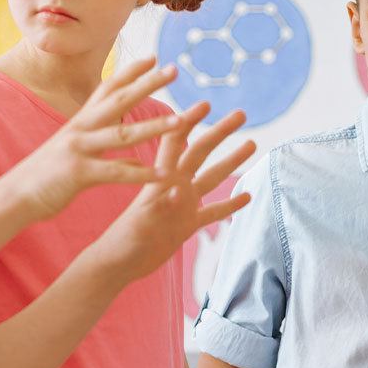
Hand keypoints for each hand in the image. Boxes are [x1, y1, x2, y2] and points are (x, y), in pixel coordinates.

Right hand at [7, 58, 187, 218]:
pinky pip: (115, 173)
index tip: (154, 57)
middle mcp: (80, 129)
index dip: (131, 72)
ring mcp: (79, 149)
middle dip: (148, 84)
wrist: (15, 196)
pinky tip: (164, 175)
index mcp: (81, 122)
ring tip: (181, 121)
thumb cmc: (48, 176)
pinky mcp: (78, 173)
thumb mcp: (79, 157)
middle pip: (119, 101)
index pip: (108, 88)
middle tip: (174, 69)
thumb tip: (136, 159)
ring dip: (154, 127)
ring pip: (122, 135)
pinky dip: (141, 174)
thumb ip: (107, 153)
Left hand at [89, 104, 254, 279]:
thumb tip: (179, 191)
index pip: (176, 142)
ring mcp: (183, 206)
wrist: (117, 264)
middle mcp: (175, 187)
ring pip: (212, 178)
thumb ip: (160, 208)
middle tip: (241, 114)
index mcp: (160, 181)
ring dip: (231, 161)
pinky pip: (213, 212)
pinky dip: (230, 204)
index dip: (189, 121)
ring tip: (251, 144)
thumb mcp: (141, 225)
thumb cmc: (121, 244)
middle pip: (201, 152)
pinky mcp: (187, 225)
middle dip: (221, 132)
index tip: (206, 103)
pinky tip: (247, 196)